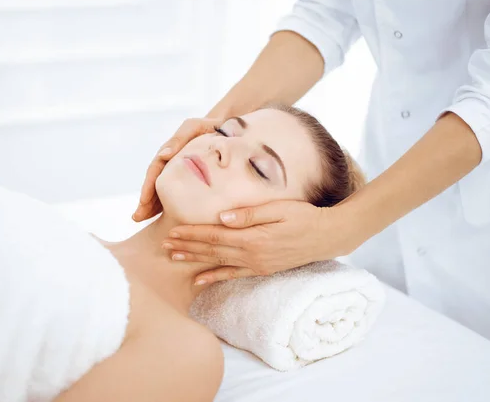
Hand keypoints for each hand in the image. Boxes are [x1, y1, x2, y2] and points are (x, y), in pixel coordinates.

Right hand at [133, 117, 223, 221]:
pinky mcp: (191, 180)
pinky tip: (166, 219)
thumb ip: (179, 138)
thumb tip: (164, 155)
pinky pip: (178, 193)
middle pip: (155, 183)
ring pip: (164, 191)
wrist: (228, 127)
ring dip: (152, 206)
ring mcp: (180, 172)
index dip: (149, 186)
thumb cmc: (210, 126)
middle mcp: (171, 163)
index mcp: (170, 152)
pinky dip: (169, 205)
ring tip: (142, 220)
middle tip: (138, 217)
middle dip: (145, 201)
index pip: (155, 170)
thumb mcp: (194, 127)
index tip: (143, 201)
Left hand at [161, 200, 345, 284]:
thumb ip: (251, 214)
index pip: (215, 236)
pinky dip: (215, 277)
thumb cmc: (304, 217)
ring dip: (195, 261)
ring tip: (174, 258)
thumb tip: (222, 217)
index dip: (192, 234)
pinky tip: (200, 280)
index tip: (172, 231)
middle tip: (164, 245)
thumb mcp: (280, 209)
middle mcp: (252, 254)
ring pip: (218, 263)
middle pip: (212, 251)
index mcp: (253, 237)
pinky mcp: (262, 269)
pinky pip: (234, 275)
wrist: (326, 236)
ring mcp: (257, 264)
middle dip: (187, 247)